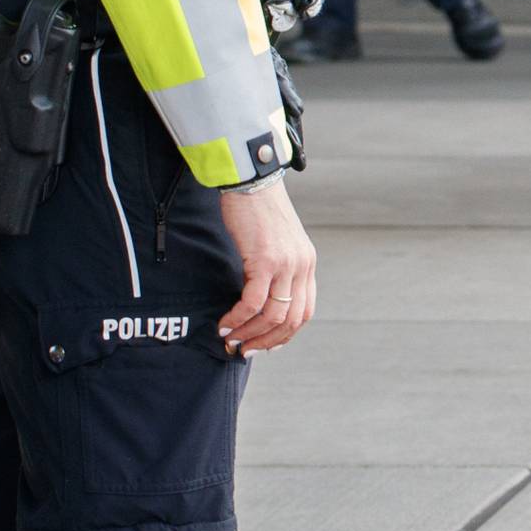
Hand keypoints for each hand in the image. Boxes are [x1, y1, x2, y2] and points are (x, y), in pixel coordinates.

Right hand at [213, 180, 315, 353]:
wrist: (250, 180)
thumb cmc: (257, 210)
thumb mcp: (276, 242)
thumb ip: (276, 268)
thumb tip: (260, 298)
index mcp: (307, 263)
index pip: (305, 311)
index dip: (285, 334)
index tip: (264, 344)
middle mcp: (302, 266)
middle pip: (292, 320)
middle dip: (266, 341)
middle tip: (244, 350)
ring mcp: (286, 264)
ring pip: (273, 316)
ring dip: (250, 334)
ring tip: (230, 340)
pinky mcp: (265, 260)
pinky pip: (253, 302)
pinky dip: (238, 319)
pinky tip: (224, 324)